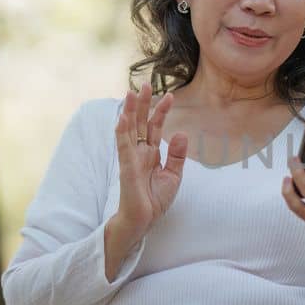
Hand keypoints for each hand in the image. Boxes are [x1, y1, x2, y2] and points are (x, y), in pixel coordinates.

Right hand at [113, 82, 187, 233]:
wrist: (143, 221)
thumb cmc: (154, 200)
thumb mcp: (173, 176)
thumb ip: (177, 155)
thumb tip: (182, 133)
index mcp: (151, 153)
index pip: (155, 127)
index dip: (161, 111)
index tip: (170, 95)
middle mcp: (139, 152)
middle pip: (140, 122)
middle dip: (143, 103)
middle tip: (146, 83)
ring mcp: (131, 158)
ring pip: (129, 129)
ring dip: (130, 111)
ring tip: (131, 92)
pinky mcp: (126, 168)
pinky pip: (123, 147)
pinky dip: (122, 132)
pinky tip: (122, 118)